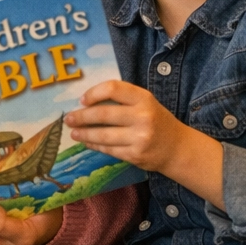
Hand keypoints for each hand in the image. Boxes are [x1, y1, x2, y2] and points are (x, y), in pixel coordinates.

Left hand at [66, 79, 224, 206]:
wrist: (177, 148)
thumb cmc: (156, 120)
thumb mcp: (145, 103)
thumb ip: (123, 99)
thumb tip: (87, 102)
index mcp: (144, 98)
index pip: (113, 89)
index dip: (93, 93)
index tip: (82, 100)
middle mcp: (142, 117)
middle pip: (103, 114)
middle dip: (82, 117)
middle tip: (69, 118)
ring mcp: (139, 138)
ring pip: (103, 136)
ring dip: (84, 134)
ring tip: (74, 132)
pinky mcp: (135, 155)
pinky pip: (109, 150)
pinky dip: (95, 146)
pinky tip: (87, 143)